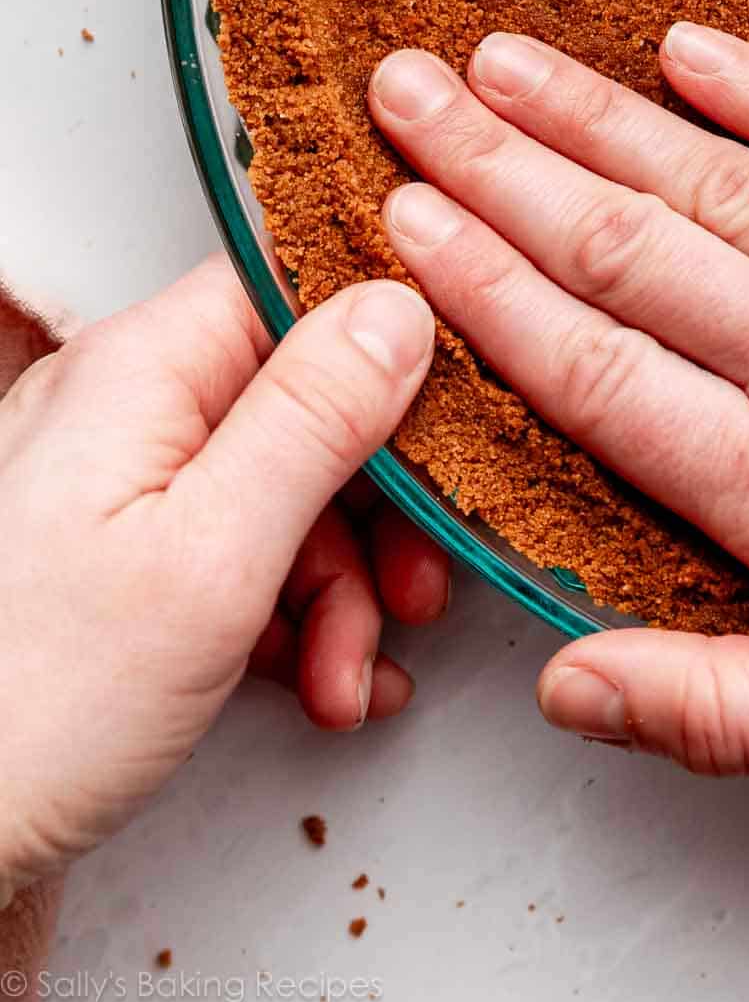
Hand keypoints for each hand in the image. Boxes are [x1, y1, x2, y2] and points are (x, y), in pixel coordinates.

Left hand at [0, 258, 440, 896]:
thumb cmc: (23, 709)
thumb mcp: (211, 559)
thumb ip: (313, 420)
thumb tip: (397, 312)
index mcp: (142, 370)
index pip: (297, 292)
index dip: (391, 344)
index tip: (452, 417)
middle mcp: (126, 405)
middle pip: (304, 403)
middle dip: (376, 509)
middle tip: (412, 590)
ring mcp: (118, 482)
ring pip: (282, 490)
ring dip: (340, 586)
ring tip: (347, 675)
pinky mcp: (118, 555)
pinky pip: (235, 549)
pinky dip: (289, 615)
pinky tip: (318, 679)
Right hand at [369, 24, 748, 814]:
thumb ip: (727, 706)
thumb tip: (569, 684)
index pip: (594, 368)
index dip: (481, 290)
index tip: (401, 223)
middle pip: (626, 247)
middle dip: (497, 167)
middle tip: (406, 93)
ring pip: (716, 179)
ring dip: (594, 114)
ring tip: (502, 59)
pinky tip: (693, 47)